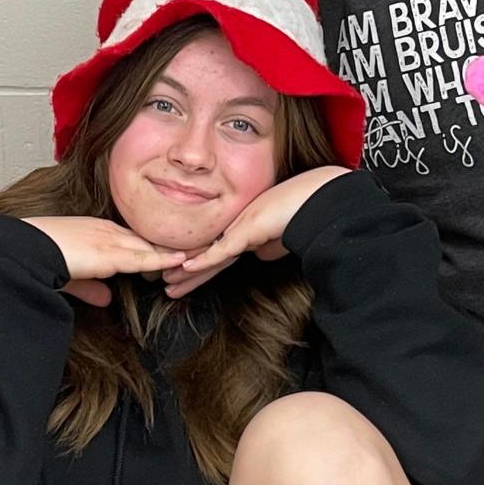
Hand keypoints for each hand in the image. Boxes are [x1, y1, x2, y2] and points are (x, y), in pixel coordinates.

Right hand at [23, 216, 188, 307]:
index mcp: (97, 230)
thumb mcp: (70, 276)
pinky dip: (164, 259)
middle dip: (172, 243)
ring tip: (201, 253)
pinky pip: (143, 256)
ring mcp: (109, 239)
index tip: (175, 249)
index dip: (155, 244)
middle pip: (148, 237)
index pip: (134, 237)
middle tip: (199, 246)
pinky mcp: (109, 252)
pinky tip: (181, 261)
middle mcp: (106, 230)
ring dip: (175, 250)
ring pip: (150, 245)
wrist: (25, 251)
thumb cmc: (39, 258)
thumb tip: (106, 300)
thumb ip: (89, 287)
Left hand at [162, 167, 350, 298]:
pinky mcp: (247, 229)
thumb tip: (260, 256)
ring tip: (167, 283)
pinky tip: (187, 268)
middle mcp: (238, 227)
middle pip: (206, 253)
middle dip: (185, 272)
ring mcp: (240, 226)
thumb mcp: (281, 235)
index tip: (182, 276)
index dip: (200, 265)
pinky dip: (203, 260)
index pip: (217, 252)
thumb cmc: (304, 212)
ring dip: (186, 271)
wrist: (318, 200)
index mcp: (245, 229)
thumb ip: (268, 245)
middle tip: (164, 284)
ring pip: (208, 253)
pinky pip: (222, 250)